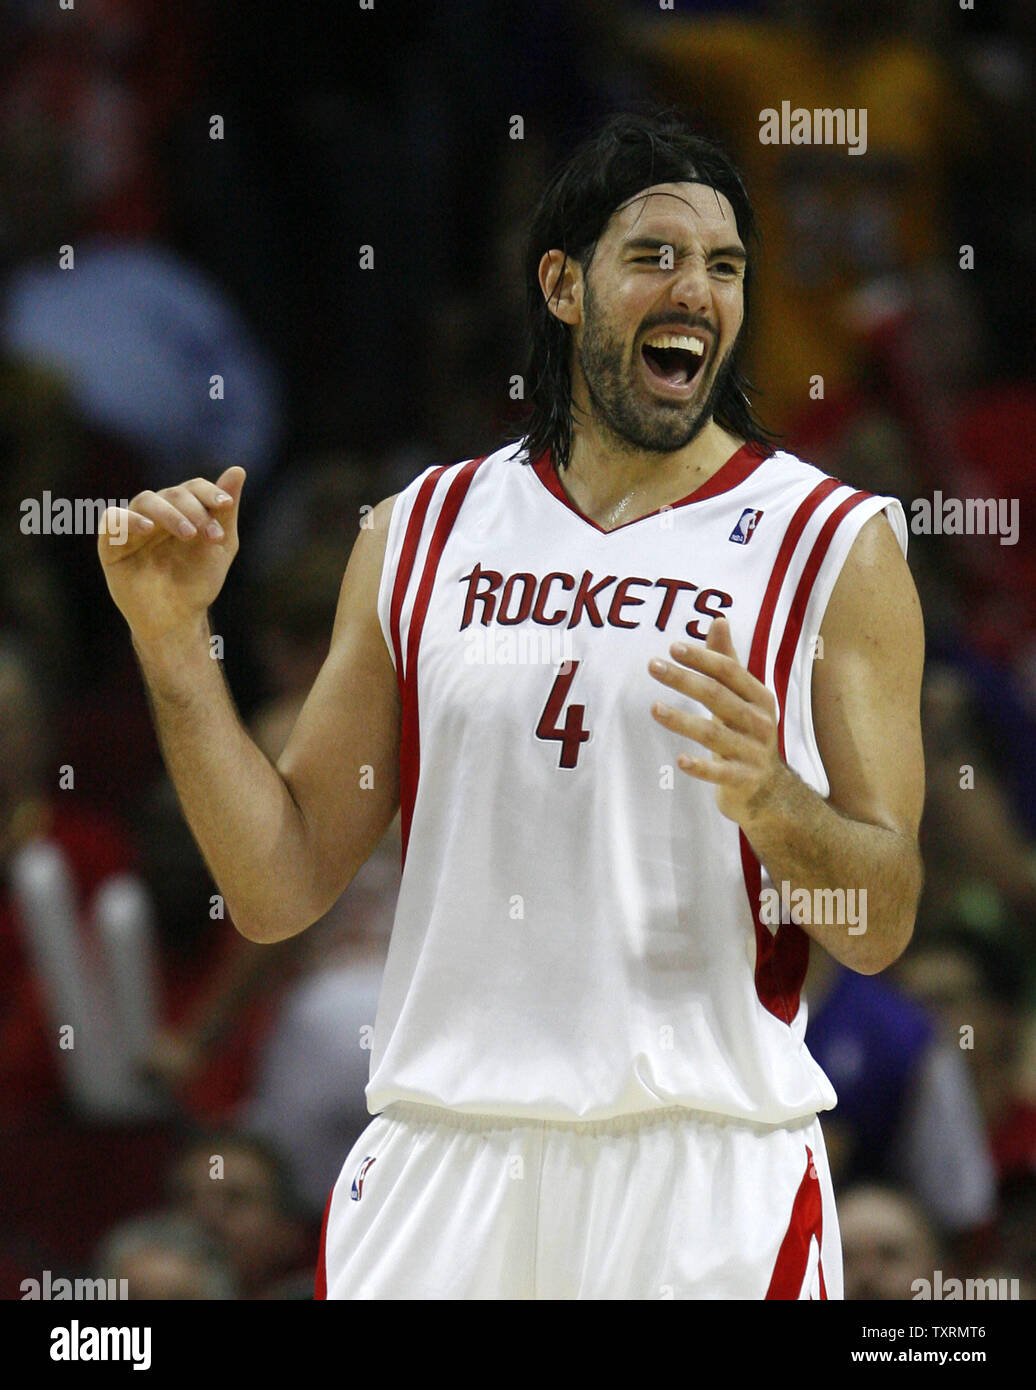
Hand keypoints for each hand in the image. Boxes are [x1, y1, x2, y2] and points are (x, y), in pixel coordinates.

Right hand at [98, 467, 244, 645]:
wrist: (178, 619)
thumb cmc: (198, 582)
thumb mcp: (220, 546)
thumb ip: (225, 511)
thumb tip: (238, 469)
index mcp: (182, 511)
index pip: (192, 488)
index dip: (208, 492)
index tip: (225, 505)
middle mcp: (156, 514)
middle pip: (172, 494)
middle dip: (195, 510)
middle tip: (210, 534)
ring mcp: (133, 528)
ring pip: (145, 501)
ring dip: (169, 513)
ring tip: (189, 534)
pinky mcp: (111, 544)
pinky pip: (112, 520)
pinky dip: (129, 519)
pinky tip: (148, 528)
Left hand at [648, 615, 786, 828]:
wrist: (770, 790)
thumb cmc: (748, 734)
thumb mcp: (742, 697)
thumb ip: (728, 661)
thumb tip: (718, 620)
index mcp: (759, 697)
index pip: (730, 672)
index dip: (702, 658)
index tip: (672, 647)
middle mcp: (759, 722)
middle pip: (718, 697)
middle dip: (684, 679)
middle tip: (653, 665)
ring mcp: (752, 752)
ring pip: (714, 734)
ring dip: (682, 720)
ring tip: (654, 708)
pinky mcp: (743, 779)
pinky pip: (720, 772)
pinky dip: (701, 767)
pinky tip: (680, 760)